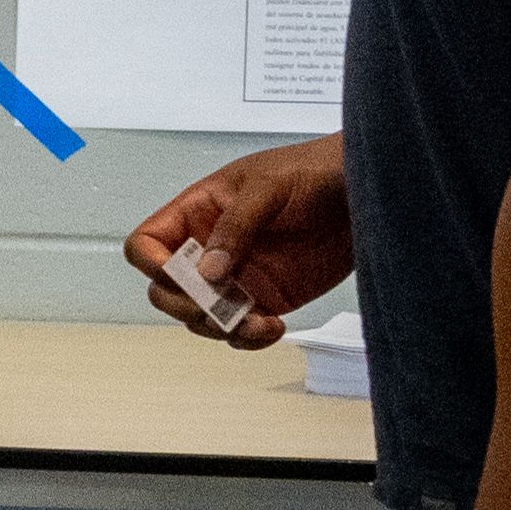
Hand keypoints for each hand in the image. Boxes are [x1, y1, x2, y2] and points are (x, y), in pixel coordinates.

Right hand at [126, 135, 352, 347]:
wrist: (363, 192)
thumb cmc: (314, 171)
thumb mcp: (268, 186)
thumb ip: (236, 225)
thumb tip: (208, 270)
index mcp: (197, 212)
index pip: (147, 244)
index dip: (153, 264)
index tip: (181, 277)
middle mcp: (208, 248)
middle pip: (165, 291)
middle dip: (187, 305)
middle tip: (219, 306)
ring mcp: (235, 277)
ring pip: (200, 317)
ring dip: (222, 327)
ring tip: (260, 321)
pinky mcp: (264, 298)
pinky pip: (239, 329)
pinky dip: (249, 337)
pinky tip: (273, 327)